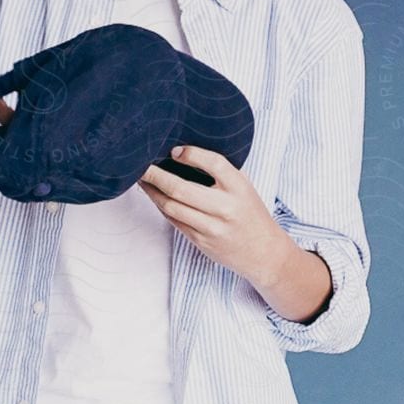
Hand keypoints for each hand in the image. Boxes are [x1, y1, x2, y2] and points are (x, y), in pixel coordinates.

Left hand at [138, 146, 286, 285]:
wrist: (262, 252)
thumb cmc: (250, 213)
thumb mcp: (244, 186)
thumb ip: (222, 171)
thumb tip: (185, 152)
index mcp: (239, 188)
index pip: (213, 163)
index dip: (191, 154)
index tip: (174, 150)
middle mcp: (225, 208)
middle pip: (181, 189)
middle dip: (156, 175)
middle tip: (141, 165)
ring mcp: (211, 227)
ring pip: (172, 207)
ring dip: (152, 192)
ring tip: (142, 180)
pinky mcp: (201, 241)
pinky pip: (174, 221)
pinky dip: (161, 206)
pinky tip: (154, 195)